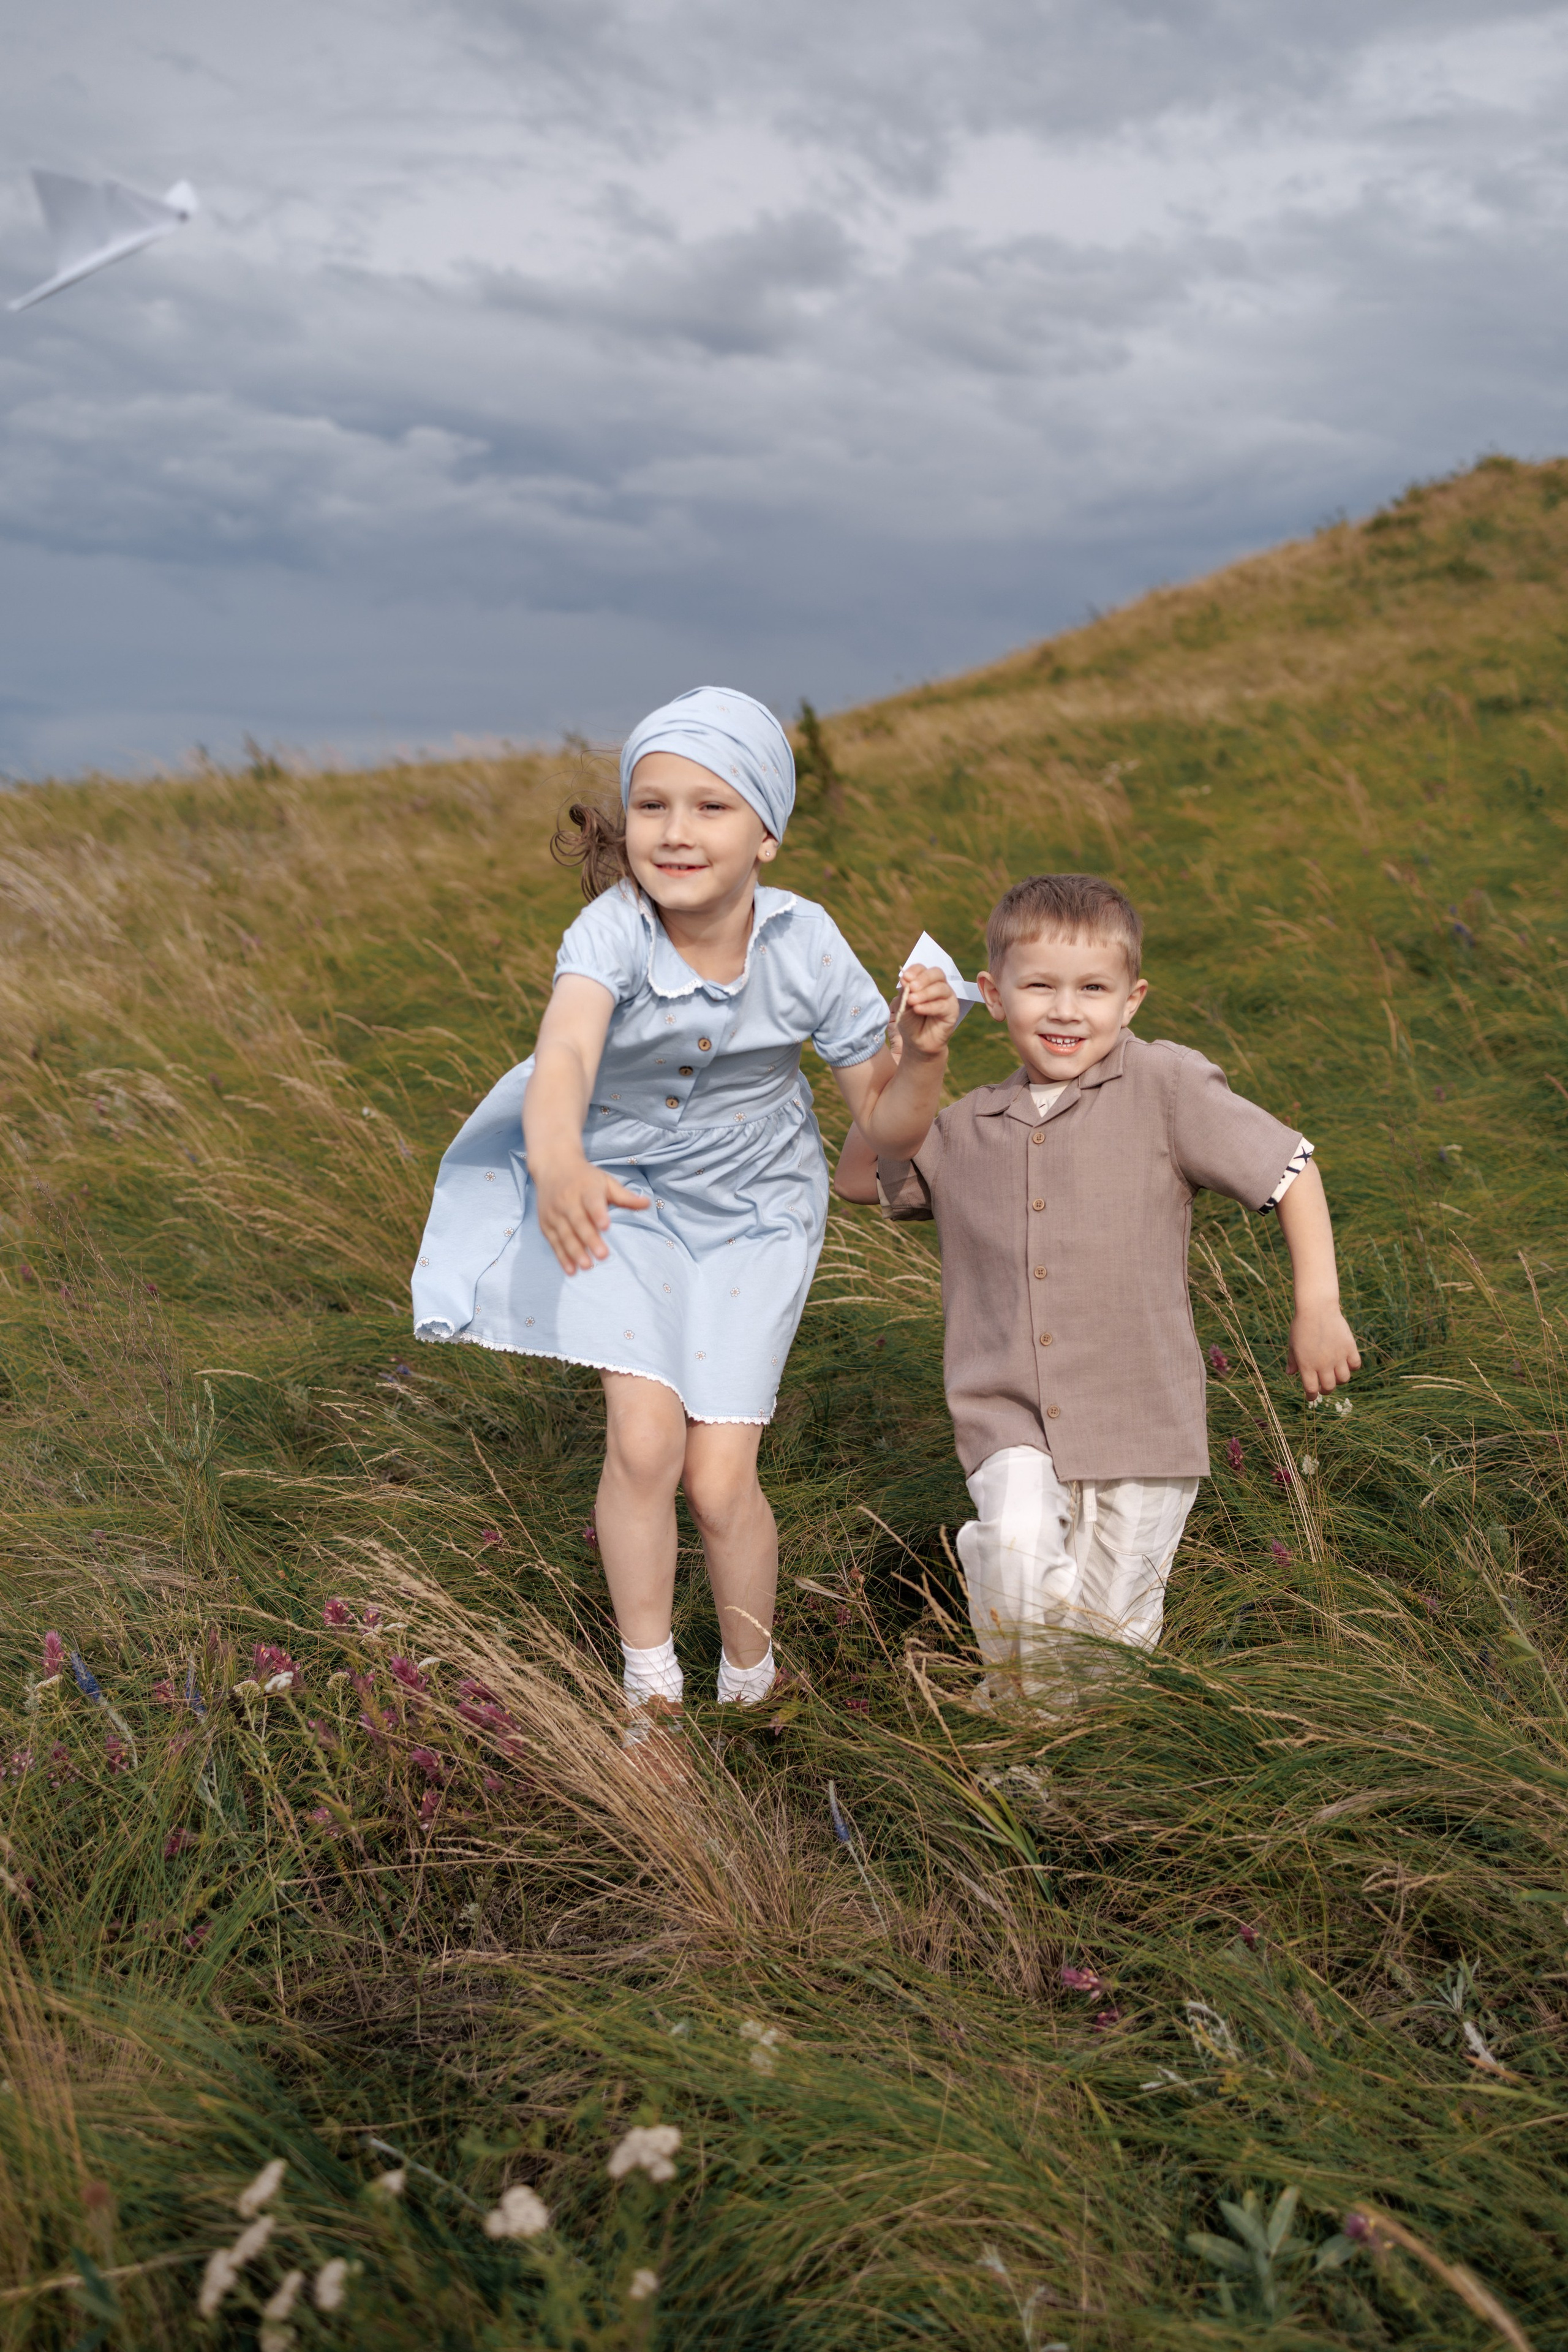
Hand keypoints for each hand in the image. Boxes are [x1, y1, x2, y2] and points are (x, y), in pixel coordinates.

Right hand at [533, 1155, 649, 1272]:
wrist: (553, 1166)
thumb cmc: (585, 1177)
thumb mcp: (605, 1181)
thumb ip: (625, 1196)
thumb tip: (648, 1204)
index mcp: (585, 1189)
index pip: (592, 1201)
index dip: (598, 1213)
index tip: (606, 1226)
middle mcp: (567, 1200)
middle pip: (579, 1222)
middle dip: (590, 1239)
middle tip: (603, 1255)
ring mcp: (554, 1213)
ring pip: (565, 1235)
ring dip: (575, 1252)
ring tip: (587, 1266)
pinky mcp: (546, 1224)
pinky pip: (554, 1243)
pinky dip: (562, 1257)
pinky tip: (571, 1270)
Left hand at [896, 962, 961, 1057]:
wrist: (917, 1041)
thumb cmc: (910, 1022)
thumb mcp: (903, 1005)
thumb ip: (904, 992)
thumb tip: (904, 978)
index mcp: (925, 982)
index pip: (923, 969)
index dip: (915, 971)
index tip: (905, 977)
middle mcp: (939, 986)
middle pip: (936, 973)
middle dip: (923, 979)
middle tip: (911, 987)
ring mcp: (947, 998)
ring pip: (941, 988)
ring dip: (925, 993)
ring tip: (912, 1001)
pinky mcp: (952, 1011)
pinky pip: (943, 1005)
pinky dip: (929, 1006)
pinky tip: (918, 1009)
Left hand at [1286, 1303, 1361, 1397]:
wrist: (1317, 1308)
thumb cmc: (1301, 1326)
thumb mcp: (1293, 1344)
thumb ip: (1292, 1361)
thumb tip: (1290, 1373)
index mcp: (1307, 1365)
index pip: (1311, 1390)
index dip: (1311, 1396)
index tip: (1311, 1396)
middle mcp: (1323, 1364)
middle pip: (1329, 1387)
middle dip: (1326, 1390)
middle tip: (1324, 1387)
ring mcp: (1338, 1356)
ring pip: (1344, 1379)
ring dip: (1339, 1380)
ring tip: (1335, 1374)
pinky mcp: (1349, 1348)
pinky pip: (1355, 1365)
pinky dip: (1352, 1367)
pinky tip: (1346, 1362)